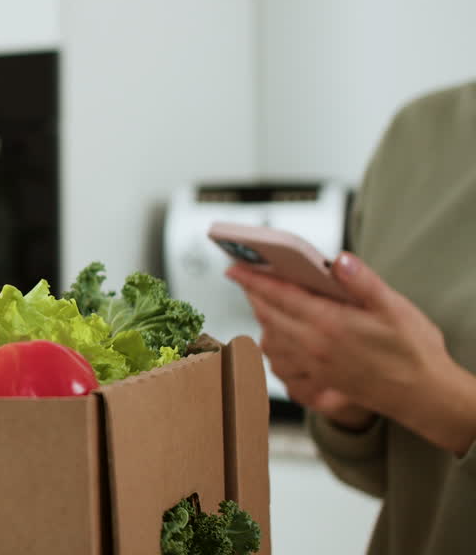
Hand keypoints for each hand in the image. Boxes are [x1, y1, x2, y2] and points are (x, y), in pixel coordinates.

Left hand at [228, 253, 475, 451]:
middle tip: (243, 276)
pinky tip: (275, 337)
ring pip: (270, 341)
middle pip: (268, 316)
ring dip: (260, 320)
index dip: (253, 280)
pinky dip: (271, 347)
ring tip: (259, 301)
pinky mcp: (318, 381)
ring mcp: (314, 367)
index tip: (233, 267)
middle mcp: (314, 347)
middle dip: (253, 294)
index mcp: (330, 324)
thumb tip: (338, 260)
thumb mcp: (394, 308)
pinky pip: (279, 363)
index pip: (280, 295)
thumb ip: (363, 282)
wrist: (425, 397)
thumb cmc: (414, 350)